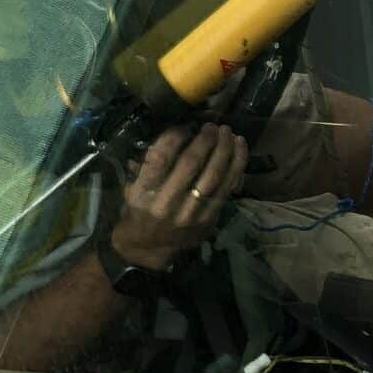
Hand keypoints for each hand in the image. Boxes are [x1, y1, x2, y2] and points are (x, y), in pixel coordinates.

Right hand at [109, 124, 247, 270]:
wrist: (150, 247)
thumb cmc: (140, 210)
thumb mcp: (133, 187)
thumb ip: (148, 164)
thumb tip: (170, 134)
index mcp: (143, 193)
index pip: (159, 159)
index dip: (174, 137)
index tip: (185, 125)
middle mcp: (167, 203)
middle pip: (191, 164)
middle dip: (204, 140)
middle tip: (212, 126)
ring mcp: (190, 213)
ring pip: (214, 176)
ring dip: (224, 150)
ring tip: (228, 132)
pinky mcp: (209, 219)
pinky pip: (227, 188)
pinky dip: (236, 165)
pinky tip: (240, 147)